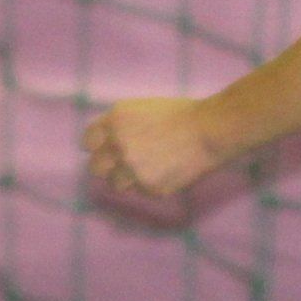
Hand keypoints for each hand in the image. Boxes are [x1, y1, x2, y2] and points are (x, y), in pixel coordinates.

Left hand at [85, 97, 223, 203]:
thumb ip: (120, 125)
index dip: (99, 146)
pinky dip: (151, 184)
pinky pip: (141, 191)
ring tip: (152, 167)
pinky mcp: (149, 187)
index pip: (88, 142)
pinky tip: (169, 170)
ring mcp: (132, 169)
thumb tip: (105, 143)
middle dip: (108, 166)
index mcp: (115, 121)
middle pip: (96, 167)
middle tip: (126, 164)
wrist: (211, 130)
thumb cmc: (183, 115)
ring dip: (129, 178)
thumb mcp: (143, 109)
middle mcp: (118, 145)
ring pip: (116, 184)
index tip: (110, 148)